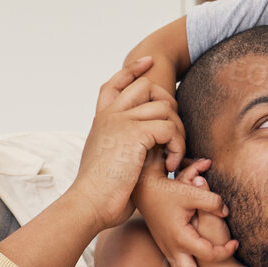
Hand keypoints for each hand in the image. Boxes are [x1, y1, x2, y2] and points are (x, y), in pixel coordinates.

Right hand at [70, 57, 181, 232]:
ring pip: (164, 107)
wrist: (90, 204)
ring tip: (173, 159)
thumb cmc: (101, 194)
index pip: (115, 83)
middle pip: (146, 86)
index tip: (148, 62)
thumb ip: (123, 146)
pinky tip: (171, 166)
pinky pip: (169, 127)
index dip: (132, 70)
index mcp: (101, 120)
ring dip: (177, 132)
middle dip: (168, 103)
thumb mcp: (109, 163)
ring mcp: (121, 121)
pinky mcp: (135, 133)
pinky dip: (177, 146)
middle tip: (174, 133)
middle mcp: (110, 115)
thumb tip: (144, 148)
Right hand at [133, 154, 234, 266]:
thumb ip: (213, 203)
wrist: (144, 190)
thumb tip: (226, 212)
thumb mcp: (193, 193)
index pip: (209, 253)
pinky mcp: (165, 246)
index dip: (226, 250)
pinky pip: (179, 266)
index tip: (236, 243)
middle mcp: (173, 248)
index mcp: (181, 238)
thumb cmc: (169, 191)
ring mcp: (167, 249)